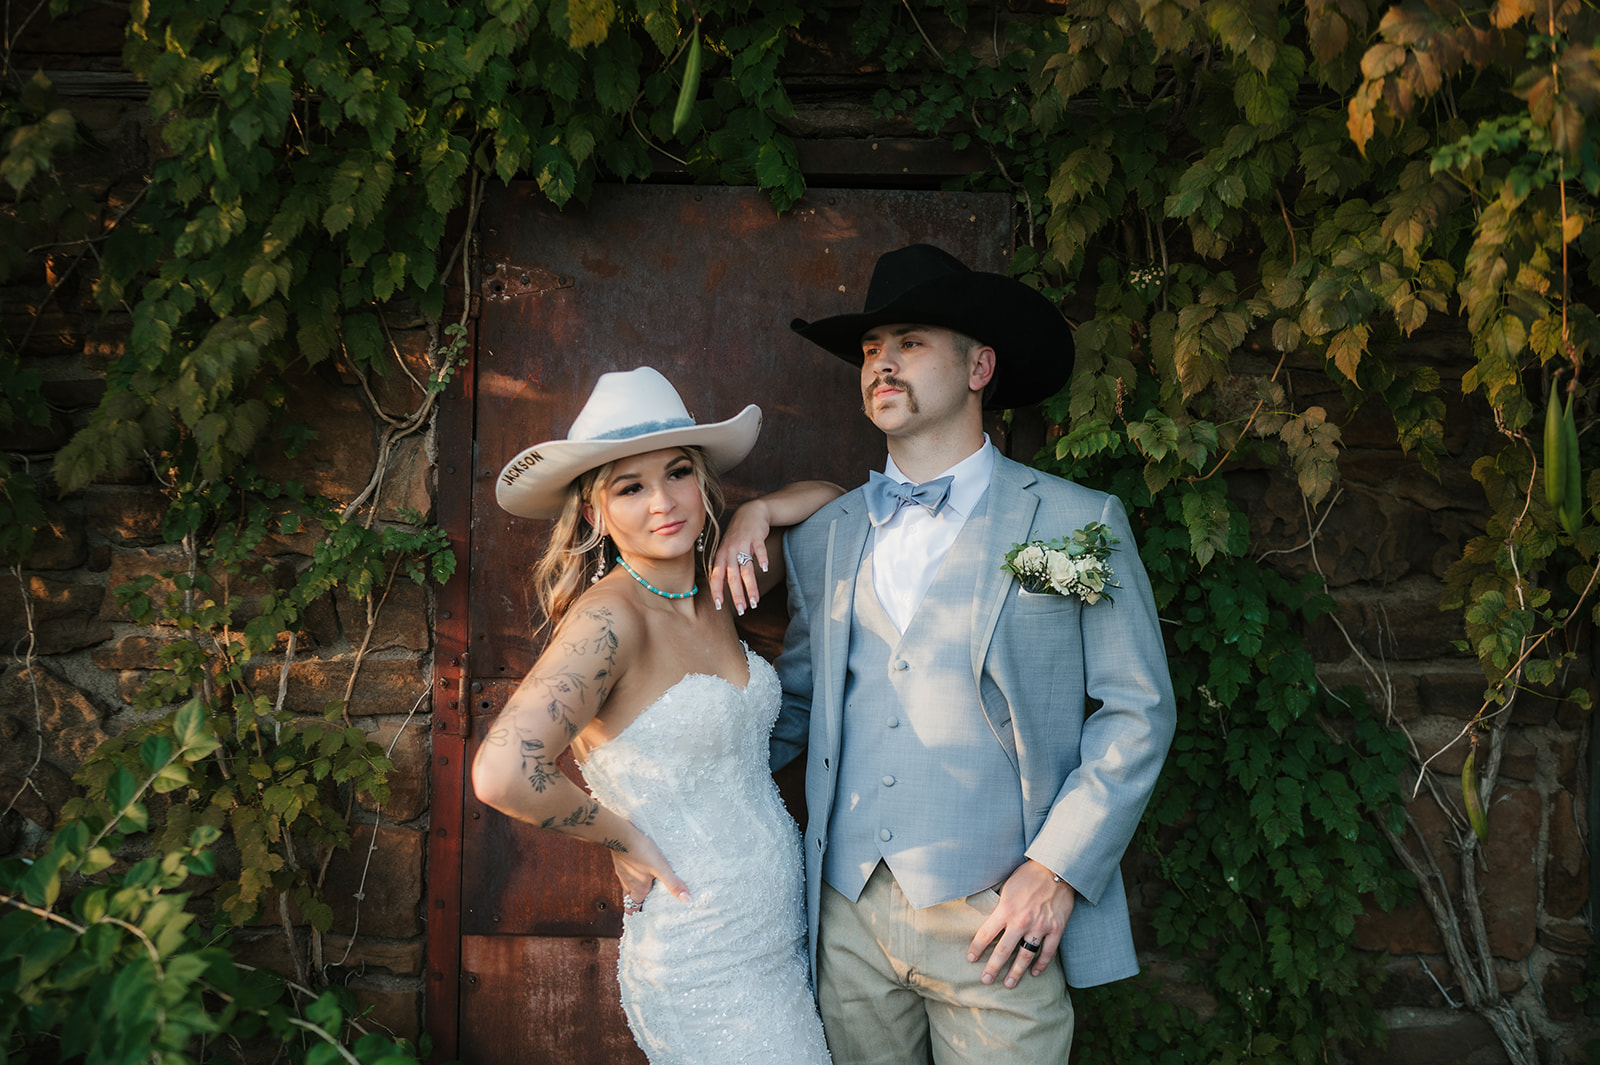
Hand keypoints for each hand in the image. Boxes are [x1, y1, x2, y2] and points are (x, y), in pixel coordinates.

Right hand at [609, 825, 690, 909]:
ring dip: (636, 888)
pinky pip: (627, 873)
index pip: (633, 909)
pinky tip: (640, 868)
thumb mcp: (660, 868)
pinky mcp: (621, 861)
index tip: (641, 921)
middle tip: (646, 906)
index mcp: (637, 889)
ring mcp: (623, 872)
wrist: (620, 834)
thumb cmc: (640, 851)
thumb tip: (686, 900)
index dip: (636, 916)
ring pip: (628, 885)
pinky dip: (633, 875)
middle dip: (637, 903)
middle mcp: (628, 883)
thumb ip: (672, 883)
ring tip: (647, 887)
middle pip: (631, 898)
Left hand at [709, 499, 772, 613]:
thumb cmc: (738, 536)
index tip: (719, 606)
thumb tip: (722, 589)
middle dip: (737, 595)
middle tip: (742, 610)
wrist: (751, 512)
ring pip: (746, 568)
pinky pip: (759, 550)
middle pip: (732, 576)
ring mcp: (743, 544)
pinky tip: (765, 570)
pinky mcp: (756, 537)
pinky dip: (762, 559)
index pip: (716, 576)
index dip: (717, 591)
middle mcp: (730, 551)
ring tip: (755, 602)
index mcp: (721, 556)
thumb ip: (725, 568)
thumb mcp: (727, 550)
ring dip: (751, 586)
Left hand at [966, 860, 1075, 987]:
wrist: (1056, 868)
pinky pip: (1048, 952)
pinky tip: (1034, 973)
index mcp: (1006, 909)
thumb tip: (987, 916)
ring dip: (1016, 972)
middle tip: (986, 980)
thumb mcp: (1007, 886)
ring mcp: (1040, 926)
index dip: (976, 948)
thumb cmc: (1028, 875)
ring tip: (1009, 983)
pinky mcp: (1056, 928)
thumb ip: (999, 904)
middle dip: (993, 967)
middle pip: (1003, 951)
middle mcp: (1021, 921)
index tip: (971, 958)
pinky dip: (1041, 964)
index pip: (986, 934)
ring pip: (1025, 955)